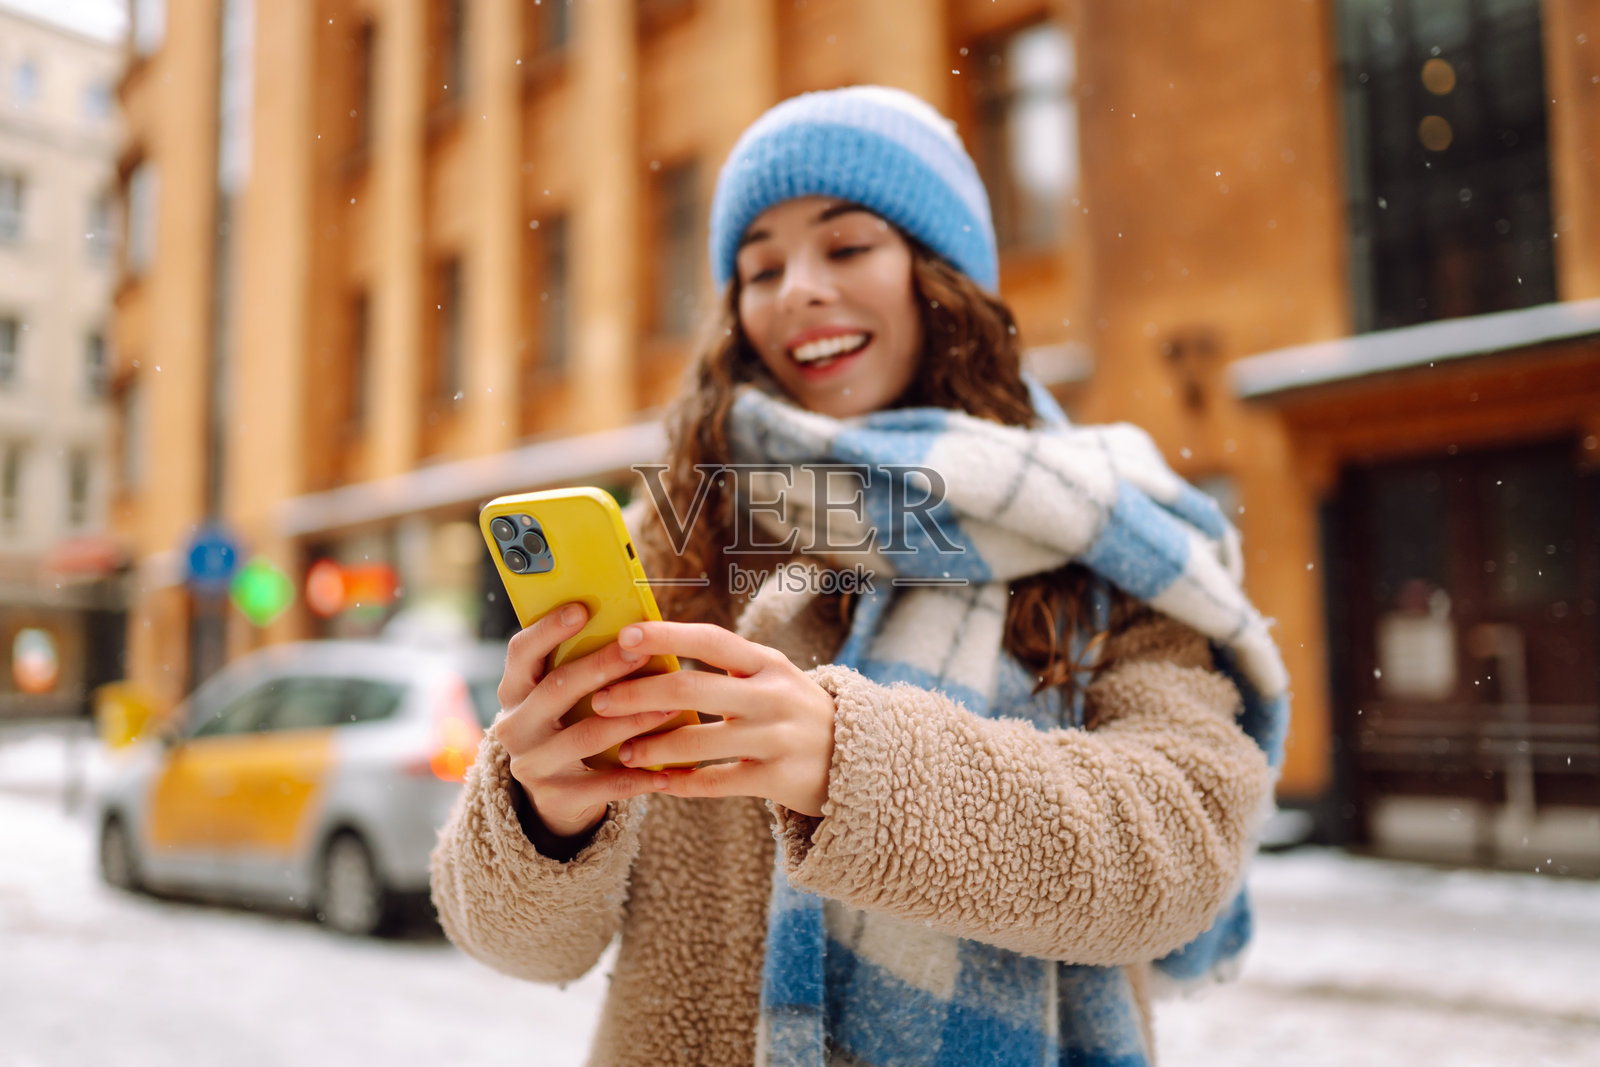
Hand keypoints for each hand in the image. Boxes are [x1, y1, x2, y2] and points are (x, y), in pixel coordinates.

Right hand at [492, 603, 675, 839]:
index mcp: (514, 691)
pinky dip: (639, 777)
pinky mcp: (555, 798)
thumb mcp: (562, 697)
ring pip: (585, 736)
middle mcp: (515, 726)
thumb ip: (581, 665)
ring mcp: (532, 765)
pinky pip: (604, 785)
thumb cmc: (569, 726)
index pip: (521, 652)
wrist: (554, 795)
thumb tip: (632, 628)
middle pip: (557, 688)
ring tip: (669, 708)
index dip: (548, 629)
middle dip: (602, 666)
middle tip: (641, 652)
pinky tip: (667, 770)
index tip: (582, 609)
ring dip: (632, 720)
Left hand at [587, 621, 836, 816]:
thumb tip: (654, 646)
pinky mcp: (777, 779)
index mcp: (768, 662)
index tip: (625, 635)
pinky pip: (717, 782)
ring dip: (653, 746)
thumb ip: (725, 665)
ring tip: (624, 751)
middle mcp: (774, 696)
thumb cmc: (794, 711)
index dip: (666, 635)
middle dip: (639, 694)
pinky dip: (681, 783)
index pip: (711, 640)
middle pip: (694, 689)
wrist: (862, 759)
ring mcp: (777, 739)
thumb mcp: (772, 677)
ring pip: (699, 742)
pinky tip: (655, 783)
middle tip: (599, 700)